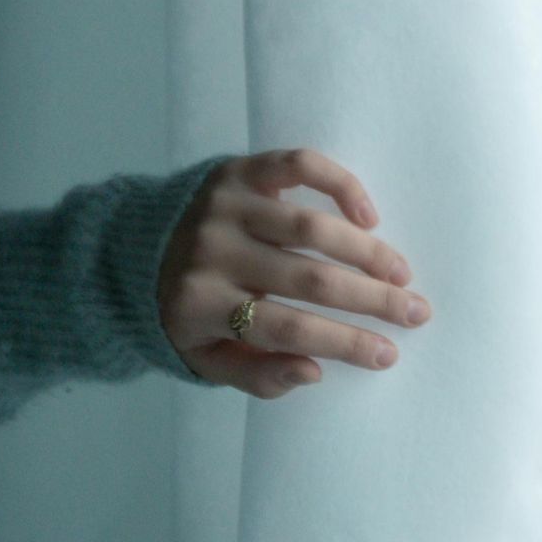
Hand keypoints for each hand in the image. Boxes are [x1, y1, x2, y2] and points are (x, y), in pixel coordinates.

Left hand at [156, 148, 432, 398]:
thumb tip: (314, 371)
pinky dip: (339, 185)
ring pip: (310, 228)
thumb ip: (255, 375)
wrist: (124, 248)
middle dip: (373, 300)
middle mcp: (212, 252)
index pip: (288, 328)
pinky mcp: (234, 171)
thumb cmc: (182, 310)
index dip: (344, 343)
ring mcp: (223, 206)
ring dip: (366, 251)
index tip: (387, 354)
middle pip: (308, 279)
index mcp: (201, 305)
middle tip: (416, 313)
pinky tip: (368, 215)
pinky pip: (296, 166)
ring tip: (400, 274)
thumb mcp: (203, 357)